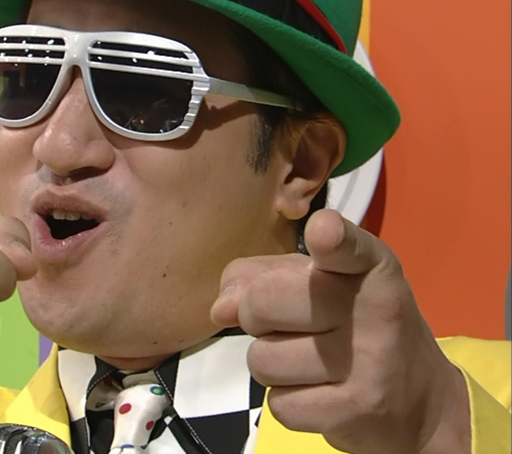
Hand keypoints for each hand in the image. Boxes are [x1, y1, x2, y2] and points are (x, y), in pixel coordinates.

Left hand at [210, 209, 469, 453]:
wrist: (421, 404)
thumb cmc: (354, 328)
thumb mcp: (315, 285)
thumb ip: (260, 277)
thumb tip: (221, 309)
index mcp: (369, 266)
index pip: (347, 248)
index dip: (330, 239)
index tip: (323, 232)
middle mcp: (376, 309)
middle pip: (264, 302)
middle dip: (254, 316)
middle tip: (284, 325)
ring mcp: (371, 363)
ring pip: (263, 360)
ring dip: (272, 364)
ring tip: (308, 363)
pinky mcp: (358, 410)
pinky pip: (280, 404)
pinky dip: (288, 402)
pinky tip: (320, 394)